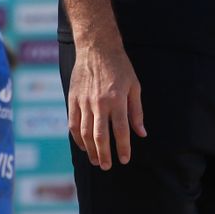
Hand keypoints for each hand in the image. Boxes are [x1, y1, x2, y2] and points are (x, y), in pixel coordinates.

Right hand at [65, 39, 144, 169]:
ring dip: (90, 150)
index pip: (121, 130)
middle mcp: (99, 103)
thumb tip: (141, 133)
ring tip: (96, 161)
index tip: (124, 159)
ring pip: (84, 133)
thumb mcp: (134, 86)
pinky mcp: (73, 99)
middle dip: (104, 155)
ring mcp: (84, 102)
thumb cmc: (119, 67)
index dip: (123, 147)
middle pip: (100, 136)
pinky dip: (77, 138)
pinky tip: (83, 146)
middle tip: (107, 166)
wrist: (96, 47)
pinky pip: (73, 124)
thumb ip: (137, 112)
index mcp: (117, 99)